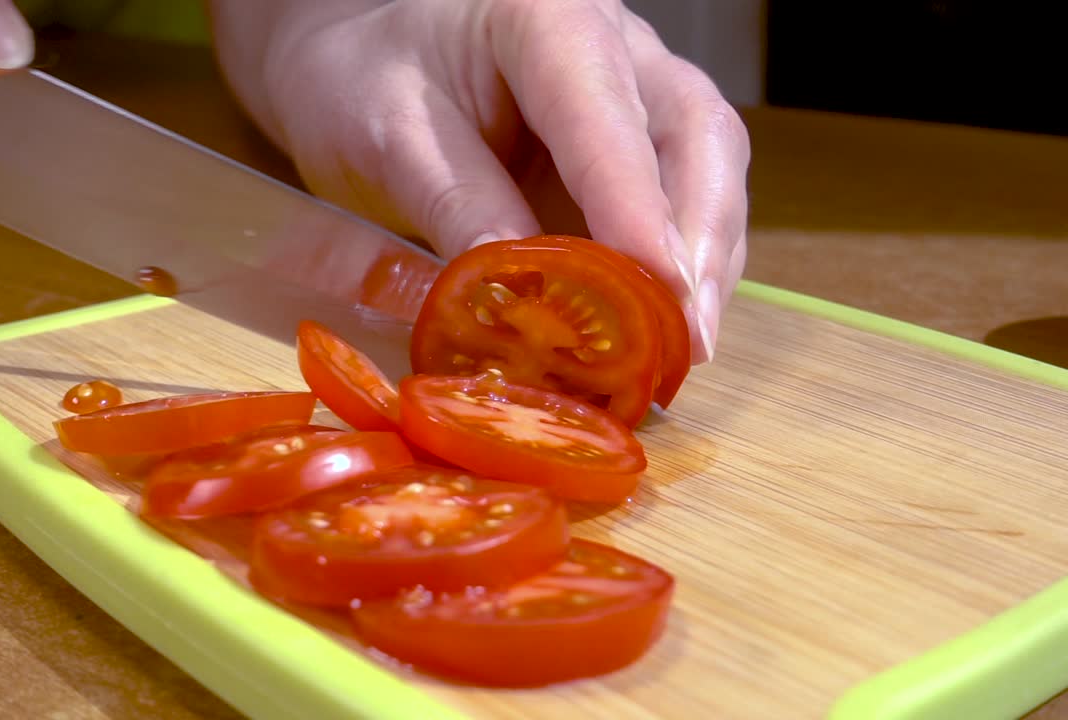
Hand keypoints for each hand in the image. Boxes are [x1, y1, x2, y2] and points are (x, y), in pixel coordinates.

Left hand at [220, 0, 750, 363]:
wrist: (359, 55)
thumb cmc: (363, 78)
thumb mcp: (388, 137)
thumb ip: (457, 204)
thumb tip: (524, 299)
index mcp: (544, 16)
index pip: (607, 116)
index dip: (638, 208)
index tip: (662, 287)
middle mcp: (613, 46)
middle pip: (699, 134)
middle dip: (703, 241)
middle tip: (690, 339)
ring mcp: (634, 95)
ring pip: (708, 169)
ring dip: (706, 264)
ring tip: (683, 350)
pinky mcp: (633, 149)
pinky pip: (682, 204)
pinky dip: (680, 269)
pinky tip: (665, 329)